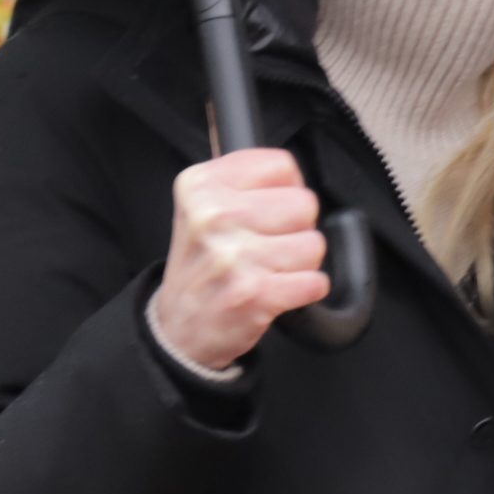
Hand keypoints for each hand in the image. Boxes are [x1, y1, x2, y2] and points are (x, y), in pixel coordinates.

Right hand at [147, 148, 327, 373]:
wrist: (178, 328)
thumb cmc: (200, 266)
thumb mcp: (201, 206)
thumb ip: (243, 180)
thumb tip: (293, 174)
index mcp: (201, 185)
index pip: (281, 166)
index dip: (287, 189)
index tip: (270, 208)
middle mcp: (213, 216)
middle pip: (304, 203)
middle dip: (296, 228)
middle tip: (267, 246)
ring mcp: (233, 256)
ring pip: (314, 244)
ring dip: (300, 263)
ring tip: (269, 270)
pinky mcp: (254, 294)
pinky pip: (315, 282)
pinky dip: (306, 290)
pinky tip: (277, 291)